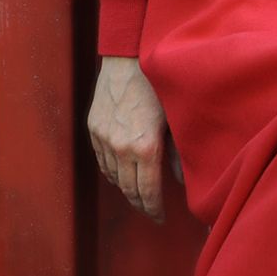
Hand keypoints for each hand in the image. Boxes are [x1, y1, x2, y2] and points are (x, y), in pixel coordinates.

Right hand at [88, 55, 171, 220]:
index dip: (154, 209)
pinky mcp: (93, 128)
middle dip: (140, 204)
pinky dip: (112, 171)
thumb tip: (182, 179)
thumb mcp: (176, 119)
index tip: (160, 218)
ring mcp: (103, 138)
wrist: (129, 57)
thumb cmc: (160, 85)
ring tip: (139, 193)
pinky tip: (122, 172)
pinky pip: (101, 160)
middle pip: (128, 189)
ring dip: (126, 187)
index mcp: (145, 147)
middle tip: (150, 212)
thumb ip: (179, 153)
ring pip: (112, 176)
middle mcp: (120, 147)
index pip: (147, 191)